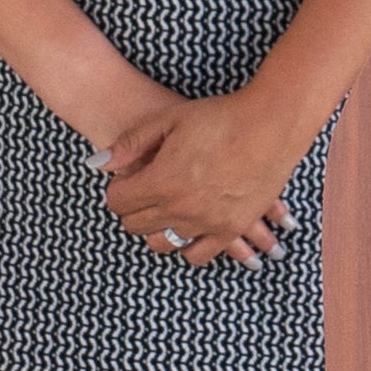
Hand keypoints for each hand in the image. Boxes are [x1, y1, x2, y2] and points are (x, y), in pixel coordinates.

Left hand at [100, 90, 310, 268]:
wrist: (274, 120)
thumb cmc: (222, 115)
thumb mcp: (171, 118)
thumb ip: (130, 143)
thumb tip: (96, 164)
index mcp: (161, 181)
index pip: (117, 202)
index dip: (120, 187)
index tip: (132, 176)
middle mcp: (180, 208)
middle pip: (135, 225)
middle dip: (135, 207)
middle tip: (150, 188)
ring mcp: (206, 222)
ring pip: (162, 243)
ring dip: (158, 228)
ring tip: (169, 208)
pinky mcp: (231, 228)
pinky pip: (198, 255)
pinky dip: (188, 247)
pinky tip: (190, 229)